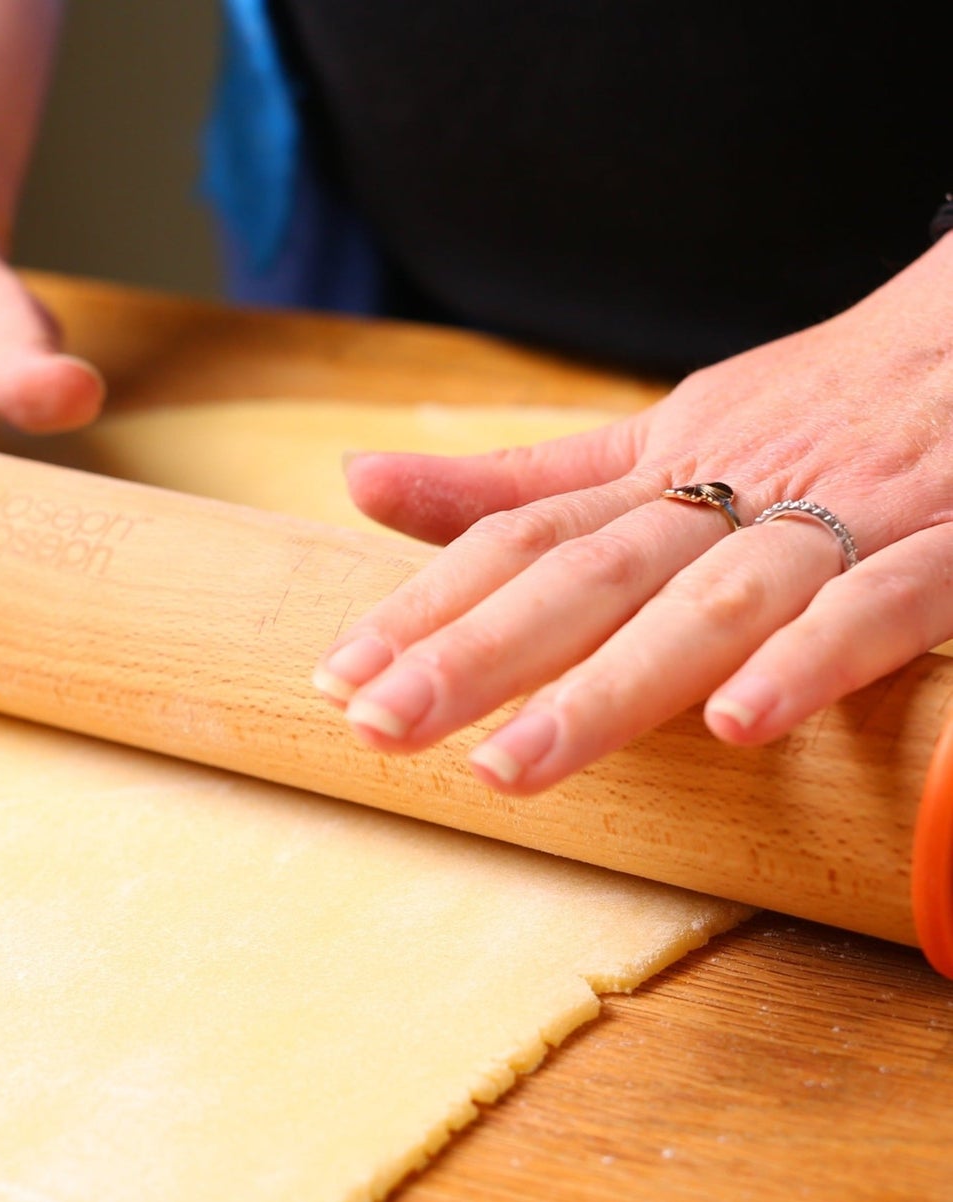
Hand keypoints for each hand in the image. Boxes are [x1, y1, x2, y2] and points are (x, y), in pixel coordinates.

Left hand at [313, 237, 952, 792]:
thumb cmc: (809, 409)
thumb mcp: (657, 438)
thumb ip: (522, 483)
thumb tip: (361, 481)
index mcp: (657, 476)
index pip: (519, 541)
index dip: (425, 608)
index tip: (336, 677)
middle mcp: (729, 496)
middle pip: (585, 579)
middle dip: (477, 655)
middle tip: (379, 727)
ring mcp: (838, 520)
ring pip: (708, 605)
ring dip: (609, 687)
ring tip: (512, 766)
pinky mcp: (949, 545)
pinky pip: (880, 605)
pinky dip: (812, 658)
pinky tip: (738, 724)